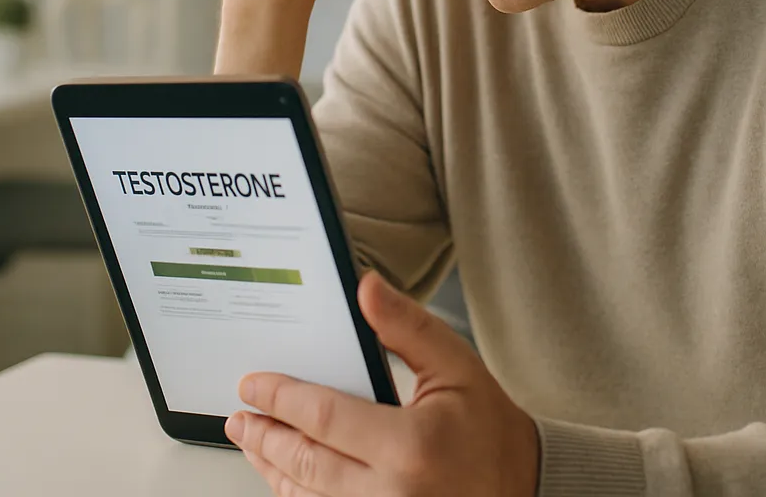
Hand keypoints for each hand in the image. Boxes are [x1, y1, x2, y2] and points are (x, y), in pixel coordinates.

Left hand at [224, 272, 539, 496]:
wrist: (525, 489)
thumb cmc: (492, 432)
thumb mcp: (458, 367)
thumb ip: (407, 327)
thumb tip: (365, 288)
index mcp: (410, 446)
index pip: (323, 418)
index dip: (280, 398)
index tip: (253, 385)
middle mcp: (391, 494)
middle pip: (304, 462)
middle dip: (265, 436)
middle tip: (240, 416)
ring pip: (306, 496)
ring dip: (273, 468)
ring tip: (252, 442)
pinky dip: (298, 494)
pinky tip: (285, 475)